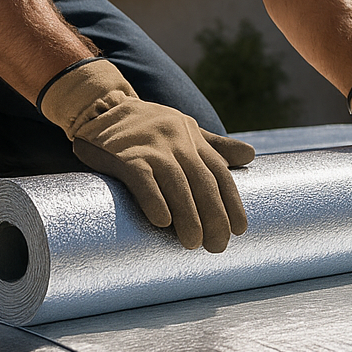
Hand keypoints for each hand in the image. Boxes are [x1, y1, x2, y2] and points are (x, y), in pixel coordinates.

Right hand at [39, 59, 254, 251]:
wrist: (101, 106)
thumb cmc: (146, 126)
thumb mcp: (183, 128)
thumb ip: (214, 145)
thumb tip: (250, 155)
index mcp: (192, 137)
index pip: (219, 172)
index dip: (231, 201)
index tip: (239, 229)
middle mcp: (177, 140)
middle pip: (203, 181)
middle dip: (214, 216)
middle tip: (217, 246)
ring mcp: (151, 147)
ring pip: (177, 183)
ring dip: (189, 216)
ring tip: (194, 244)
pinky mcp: (125, 155)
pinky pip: (143, 179)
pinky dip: (154, 200)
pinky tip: (162, 222)